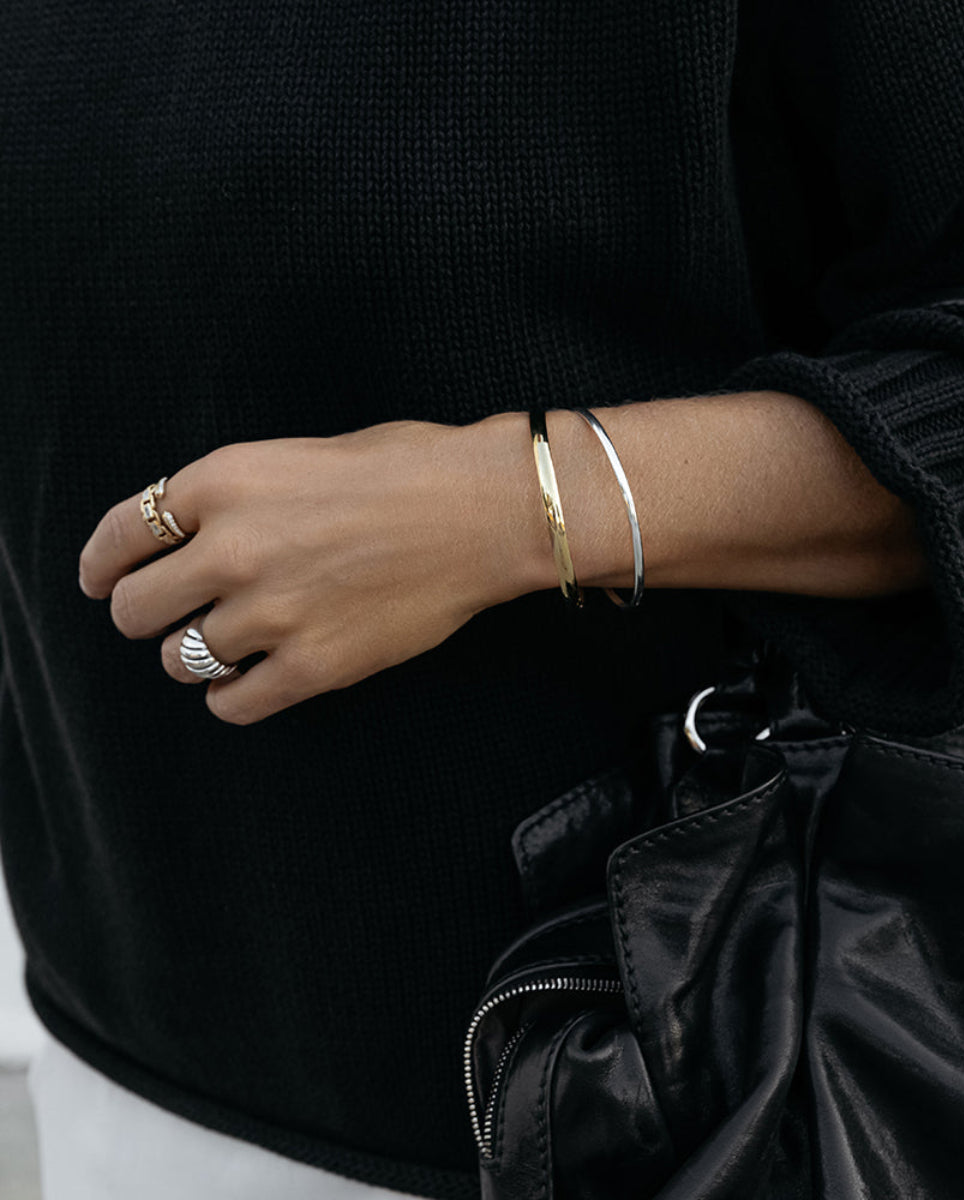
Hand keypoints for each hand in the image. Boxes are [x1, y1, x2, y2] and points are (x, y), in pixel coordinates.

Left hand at [78, 417, 540, 724]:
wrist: (485, 513)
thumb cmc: (408, 471)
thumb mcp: (300, 454)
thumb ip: (236, 496)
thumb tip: (194, 539)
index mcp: (224, 482)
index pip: (121, 535)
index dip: (103, 565)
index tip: (104, 580)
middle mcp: (233, 549)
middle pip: (137, 609)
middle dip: (150, 613)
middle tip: (175, 615)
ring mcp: (271, 613)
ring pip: (179, 660)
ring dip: (195, 655)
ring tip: (231, 644)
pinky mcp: (312, 666)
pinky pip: (233, 704)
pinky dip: (234, 697)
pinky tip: (254, 681)